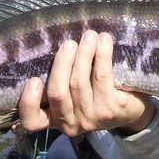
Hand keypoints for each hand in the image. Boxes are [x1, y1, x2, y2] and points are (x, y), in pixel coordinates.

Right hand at [17, 30, 154, 135]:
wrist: (130, 109)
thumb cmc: (93, 95)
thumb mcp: (71, 94)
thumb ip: (59, 79)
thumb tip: (52, 42)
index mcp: (53, 118)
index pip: (32, 121)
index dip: (28, 102)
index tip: (33, 80)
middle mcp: (70, 122)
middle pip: (58, 93)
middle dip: (62, 64)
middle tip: (69, 43)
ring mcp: (90, 117)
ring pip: (79, 83)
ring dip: (84, 54)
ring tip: (89, 36)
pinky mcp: (110, 109)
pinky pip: (101, 77)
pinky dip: (101, 55)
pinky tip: (104, 41)